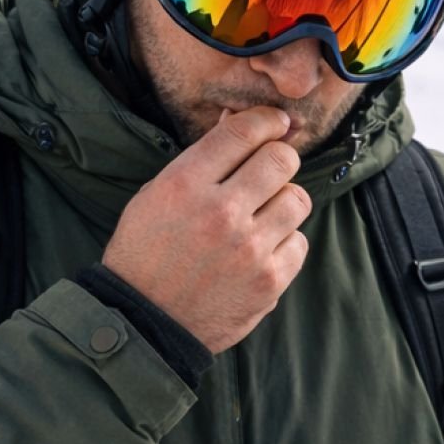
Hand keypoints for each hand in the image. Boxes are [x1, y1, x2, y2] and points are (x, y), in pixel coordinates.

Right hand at [100, 107, 312, 354]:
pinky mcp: (269, 281)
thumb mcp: (156, 195)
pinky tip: (261, 250)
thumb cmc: (146, 253)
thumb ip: (201, 160)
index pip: (244, 132)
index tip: (276, 123)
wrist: (144, 323)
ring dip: (284, 202)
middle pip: (282, 160)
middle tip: (269, 171)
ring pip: (298, 199)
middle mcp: (221, 213)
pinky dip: (285, 242)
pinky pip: (300, 242)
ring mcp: (249, 249)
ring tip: (261, 216)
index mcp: (185, 185)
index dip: (268, 120)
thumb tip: (239, 121)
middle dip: (279, 159)